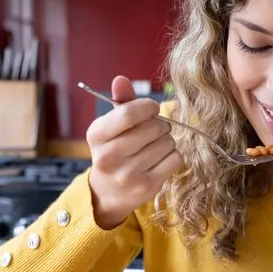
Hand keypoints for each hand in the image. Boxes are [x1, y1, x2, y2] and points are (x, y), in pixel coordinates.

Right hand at [86, 75, 181, 228]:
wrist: (109, 192)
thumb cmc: (114, 150)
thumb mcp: (111, 126)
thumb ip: (120, 102)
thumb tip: (120, 79)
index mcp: (96, 135)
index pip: (129, 113)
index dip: (148, 107)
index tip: (152, 109)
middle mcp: (108, 157)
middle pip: (153, 127)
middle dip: (160, 124)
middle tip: (155, 130)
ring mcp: (127, 175)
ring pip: (167, 142)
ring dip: (167, 140)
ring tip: (155, 146)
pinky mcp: (147, 187)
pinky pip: (175, 159)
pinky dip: (173, 155)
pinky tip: (160, 160)